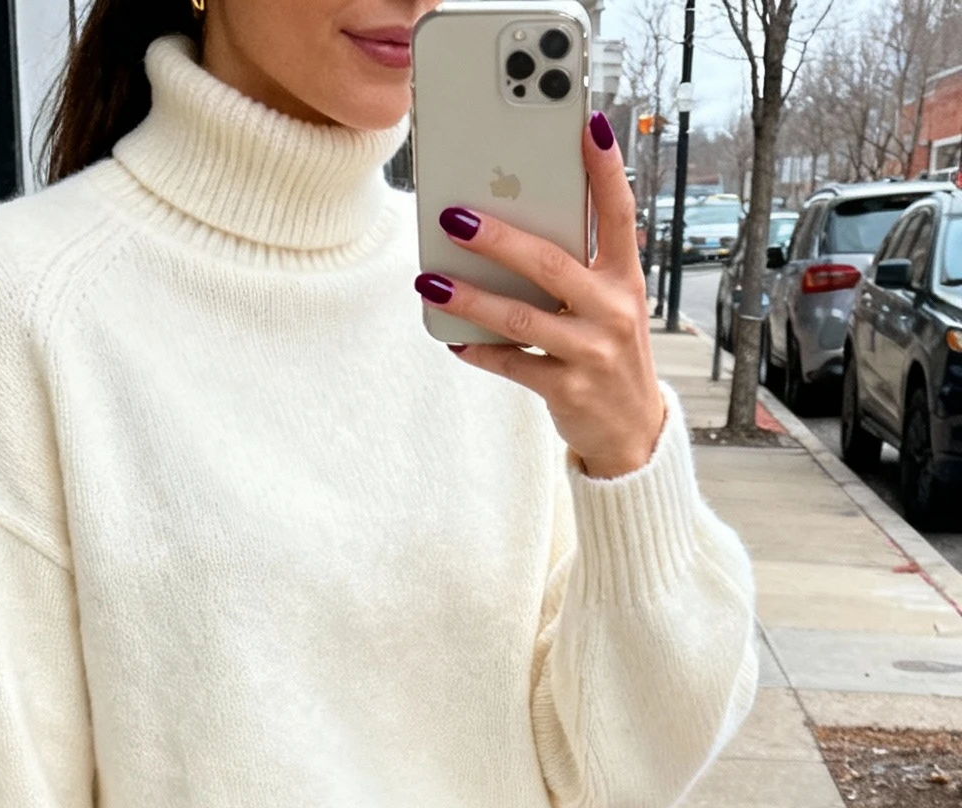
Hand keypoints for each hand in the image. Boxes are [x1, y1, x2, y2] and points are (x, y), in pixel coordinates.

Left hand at [416, 112, 665, 480]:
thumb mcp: (611, 303)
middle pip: (550, 263)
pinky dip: (479, 350)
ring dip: (471, 297)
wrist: (630, 430)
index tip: (587, 125)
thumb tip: (515, 228)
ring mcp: (592, 351)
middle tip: (454, 217)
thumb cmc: (609, 352)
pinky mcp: (568, 389)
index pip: (619, 212)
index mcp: (626, 276)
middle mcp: (613, 309)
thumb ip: (579, 267)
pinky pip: (513, 363)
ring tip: (430, 282)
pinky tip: (453, 339)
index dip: (606, 168)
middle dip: (498, 238)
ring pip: (522, 316)